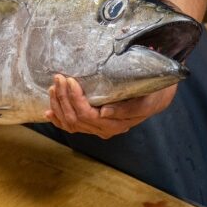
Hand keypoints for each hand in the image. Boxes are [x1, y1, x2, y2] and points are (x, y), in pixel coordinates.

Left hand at [44, 75, 176, 138]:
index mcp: (114, 125)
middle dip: (63, 98)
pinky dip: (58, 119)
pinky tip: (49, 112)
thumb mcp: (145, 100)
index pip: (86, 114)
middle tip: (59, 77)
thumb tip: (104, 112)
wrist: (157, 96)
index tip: (70, 80)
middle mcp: (103, 129)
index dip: (75, 99)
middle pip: (75, 118)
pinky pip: (72, 125)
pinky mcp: (93, 122)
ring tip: (53, 87)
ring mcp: (97, 128)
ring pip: (70, 122)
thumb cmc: (151, 95)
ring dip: (58, 105)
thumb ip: (126, 108)